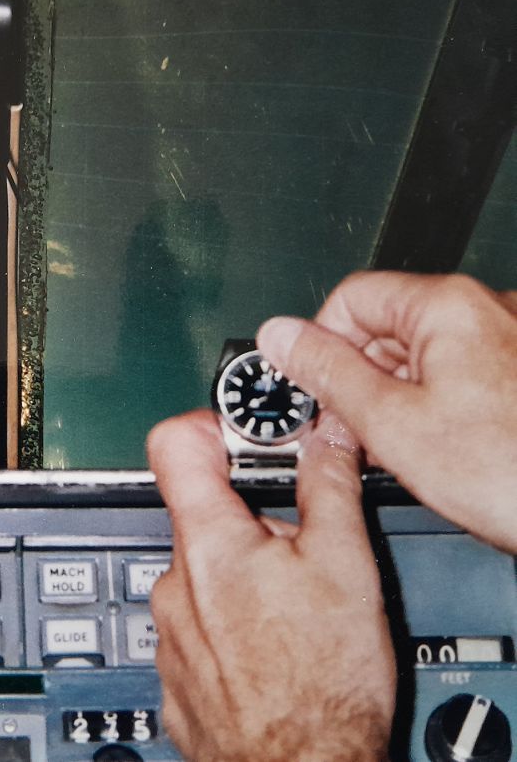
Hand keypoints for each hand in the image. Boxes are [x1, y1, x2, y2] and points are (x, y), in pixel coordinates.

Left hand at [146, 411, 395, 761]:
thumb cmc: (322, 687)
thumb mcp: (347, 567)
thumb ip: (327, 488)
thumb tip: (324, 438)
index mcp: (209, 543)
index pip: (173, 444)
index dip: (209, 427)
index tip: (241, 437)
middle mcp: (174, 584)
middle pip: (202, 521)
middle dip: (250, 528)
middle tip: (300, 556)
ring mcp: (169, 633)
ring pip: (202, 580)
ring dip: (241, 584)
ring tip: (291, 616)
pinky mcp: (175, 676)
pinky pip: (198, 631)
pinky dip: (230, 631)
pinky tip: (270, 653)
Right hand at [257, 272, 516, 552]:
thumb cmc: (515, 473)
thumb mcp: (392, 425)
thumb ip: (327, 373)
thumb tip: (279, 336)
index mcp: (447, 306)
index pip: (348, 298)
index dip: (320, 344)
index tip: (313, 386)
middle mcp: (489, 310)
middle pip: (388, 325)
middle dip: (361, 376)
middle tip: (357, 430)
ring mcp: (515, 340)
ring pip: (427, 355)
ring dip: (402, 396)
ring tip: (411, 449)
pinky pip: (464, 374)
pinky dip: (442, 406)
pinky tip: (449, 450)